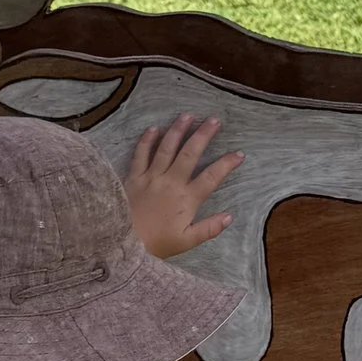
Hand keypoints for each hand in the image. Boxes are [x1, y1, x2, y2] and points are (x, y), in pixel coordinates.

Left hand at [125, 115, 239, 257]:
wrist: (122, 243)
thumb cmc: (155, 244)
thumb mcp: (187, 242)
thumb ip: (209, 228)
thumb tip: (229, 217)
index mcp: (186, 199)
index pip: (212, 177)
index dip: (227, 164)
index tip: (239, 154)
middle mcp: (170, 182)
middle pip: (190, 153)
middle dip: (203, 135)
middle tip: (214, 120)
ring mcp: (151, 177)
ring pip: (166, 148)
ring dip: (178, 130)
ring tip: (188, 115)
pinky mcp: (133, 177)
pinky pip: (141, 154)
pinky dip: (147, 140)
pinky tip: (154, 128)